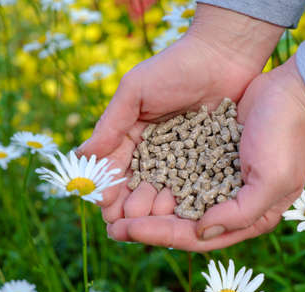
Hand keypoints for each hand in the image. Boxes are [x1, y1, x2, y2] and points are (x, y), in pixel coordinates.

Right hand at [76, 4, 283, 245]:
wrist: (222, 56)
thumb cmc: (175, 68)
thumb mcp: (136, 90)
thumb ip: (111, 123)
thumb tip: (82, 154)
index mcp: (132, 133)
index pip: (115, 166)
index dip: (108, 186)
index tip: (103, 205)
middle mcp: (155, 148)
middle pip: (137, 183)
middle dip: (128, 203)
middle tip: (123, 222)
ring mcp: (181, 155)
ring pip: (162, 187)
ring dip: (152, 205)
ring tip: (147, 221)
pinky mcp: (206, 158)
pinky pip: (191, 182)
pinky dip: (181, 197)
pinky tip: (175, 212)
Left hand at [103, 55, 304, 250]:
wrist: (288, 95)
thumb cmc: (285, 138)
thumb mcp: (272, 180)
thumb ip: (239, 214)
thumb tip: (200, 231)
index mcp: (246, 217)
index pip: (195, 236)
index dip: (159, 234)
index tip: (125, 229)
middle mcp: (227, 203)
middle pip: (180, 221)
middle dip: (145, 223)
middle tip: (110, 224)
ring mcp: (216, 180)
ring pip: (173, 199)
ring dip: (145, 201)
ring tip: (114, 202)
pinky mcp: (207, 157)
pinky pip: (175, 172)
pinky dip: (154, 176)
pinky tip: (132, 174)